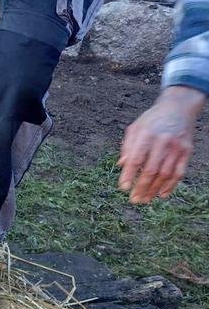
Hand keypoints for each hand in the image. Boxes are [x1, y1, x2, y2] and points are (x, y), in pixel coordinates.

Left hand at [117, 86, 205, 202]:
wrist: (179, 108)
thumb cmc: (152, 120)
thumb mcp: (135, 127)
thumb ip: (128, 146)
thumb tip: (121, 165)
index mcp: (146, 135)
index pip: (136, 159)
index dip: (129, 175)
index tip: (123, 188)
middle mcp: (162, 142)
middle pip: (151, 170)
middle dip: (141, 187)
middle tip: (134, 200)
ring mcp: (177, 147)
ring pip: (165, 174)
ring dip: (154, 189)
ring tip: (144, 200)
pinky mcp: (187, 151)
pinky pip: (179, 172)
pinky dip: (171, 185)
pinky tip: (162, 195)